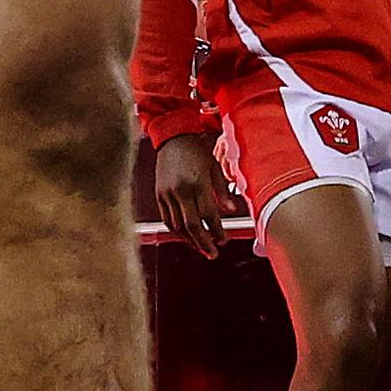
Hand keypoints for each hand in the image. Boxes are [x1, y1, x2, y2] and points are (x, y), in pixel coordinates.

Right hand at [150, 132, 238, 257]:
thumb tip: (231, 211)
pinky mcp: (158, 195)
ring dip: (189, 240)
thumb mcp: (215, 168)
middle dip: (203, 243)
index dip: (217, 231)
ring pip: (177, 226)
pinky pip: (166, 219)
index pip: (209, 215)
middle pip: (192, 225)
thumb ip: (222, 191)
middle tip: (213, 254)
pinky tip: (185, 237)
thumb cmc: (196, 150)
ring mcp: (167, 194)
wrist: (173, 137)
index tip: (224, 240)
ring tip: (200, 248)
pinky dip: (176, 231)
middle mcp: (181, 190)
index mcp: (197, 183)